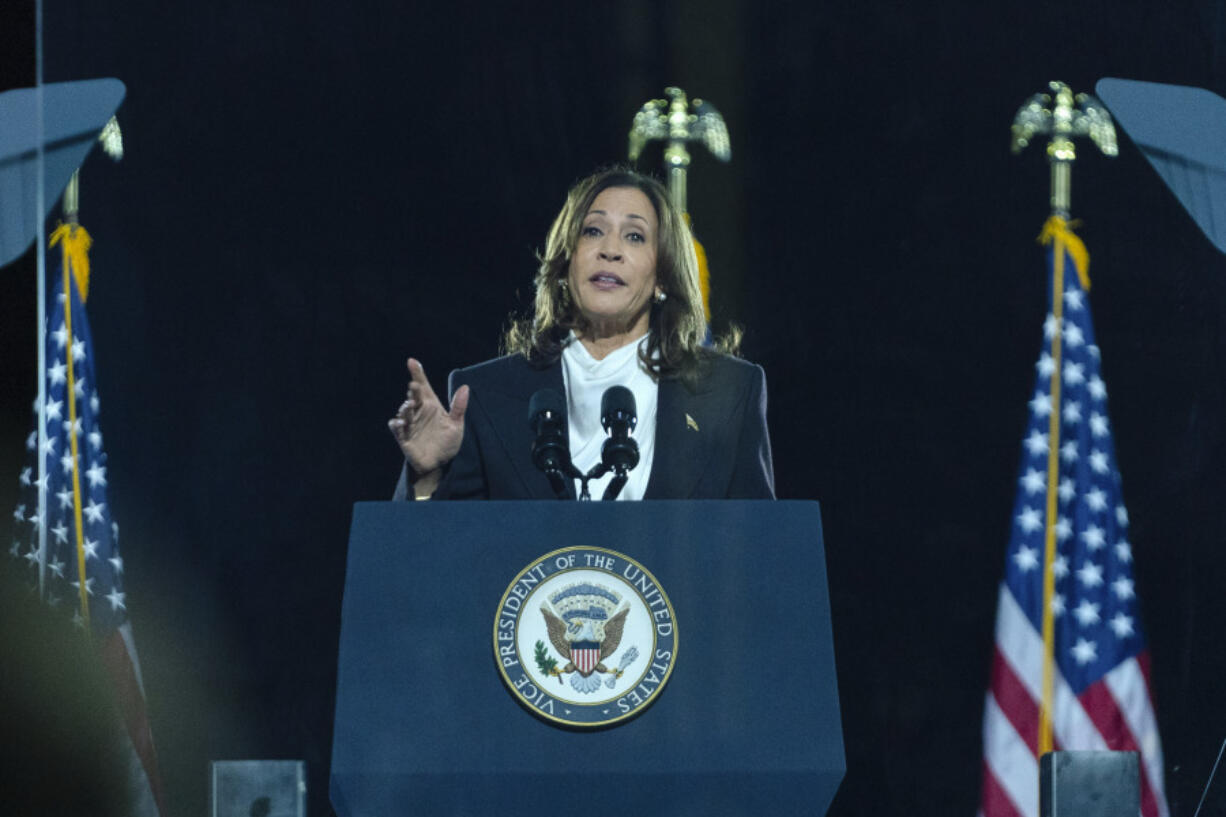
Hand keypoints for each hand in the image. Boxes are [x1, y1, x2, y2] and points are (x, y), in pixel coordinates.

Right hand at [388, 358, 469, 481]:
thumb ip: (458, 407)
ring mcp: (410, 424)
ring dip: (405, 407)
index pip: (423, 387)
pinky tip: (401, 423)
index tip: (411, 361)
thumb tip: (465, 387)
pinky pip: (396, 428)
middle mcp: (419, 412)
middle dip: (412, 391)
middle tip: (414, 386)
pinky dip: (396, 424)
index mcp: (431, 406)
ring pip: (404, 411)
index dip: (417, 374)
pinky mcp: (404, 437)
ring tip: (410, 406)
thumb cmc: (447, 443)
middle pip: (413, 397)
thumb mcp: (456, 425)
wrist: (439, 464)